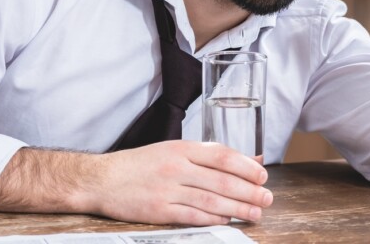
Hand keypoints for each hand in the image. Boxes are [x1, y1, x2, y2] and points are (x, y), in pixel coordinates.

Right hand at [93, 140, 271, 225]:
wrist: (101, 179)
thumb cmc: (139, 165)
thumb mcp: (173, 150)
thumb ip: (209, 155)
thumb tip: (247, 158)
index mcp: (181, 148)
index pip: (222, 155)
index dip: (246, 166)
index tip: (263, 176)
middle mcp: (176, 167)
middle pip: (221, 180)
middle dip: (249, 191)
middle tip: (267, 199)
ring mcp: (168, 189)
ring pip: (211, 199)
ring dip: (237, 208)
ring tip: (255, 213)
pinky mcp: (159, 210)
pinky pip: (192, 215)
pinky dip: (212, 219)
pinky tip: (227, 220)